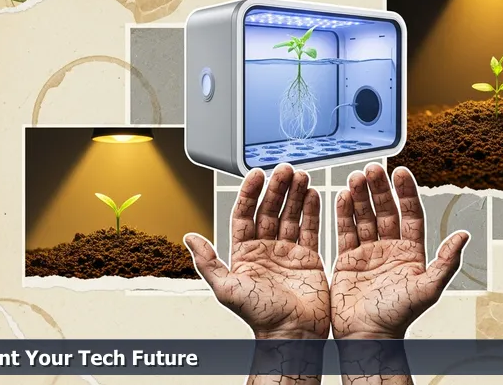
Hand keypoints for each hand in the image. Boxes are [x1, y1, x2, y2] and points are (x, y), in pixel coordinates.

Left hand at [185, 164, 329, 339]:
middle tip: (285, 169)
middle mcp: (265, 249)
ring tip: (301, 176)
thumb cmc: (259, 316)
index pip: (245, 214)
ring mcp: (287, 252)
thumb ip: (208, 262)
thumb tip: (189, 237)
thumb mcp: (226, 288)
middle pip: (269, 210)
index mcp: (244, 253)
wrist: (290, 333)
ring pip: (290, 215)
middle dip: (277, 188)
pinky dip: (313, 211)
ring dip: (295, 195)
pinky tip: (314, 194)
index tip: (257, 174)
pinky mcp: (308, 258)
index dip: (250, 193)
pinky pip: (310, 229)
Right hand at [331, 164, 469, 339]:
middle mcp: (391, 248)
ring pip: (365, 216)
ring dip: (361, 196)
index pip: (410, 214)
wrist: (368, 336)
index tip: (400, 171)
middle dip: (379, 188)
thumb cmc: (399, 317)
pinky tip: (342, 195)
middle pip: (386, 209)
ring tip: (355, 177)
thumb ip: (446, 261)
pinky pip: (346, 230)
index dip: (406, 192)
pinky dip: (343, 213)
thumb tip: (464, 235)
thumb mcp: (428, 288)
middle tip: (372, 168)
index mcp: (411, 251)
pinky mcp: (348, 258)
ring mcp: (369, 252)